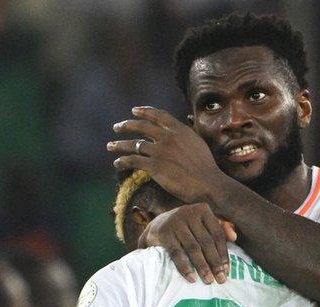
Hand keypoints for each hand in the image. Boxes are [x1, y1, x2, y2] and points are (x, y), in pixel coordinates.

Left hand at [108, 107, 231, 203]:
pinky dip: (123, 161)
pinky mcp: (154, 166)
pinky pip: (133, 161)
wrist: (208, 184)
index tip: (134, 110)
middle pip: (142, 126)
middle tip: (117, 127)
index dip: (144, 111)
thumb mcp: (197, 143)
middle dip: (127, 125)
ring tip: (110, 146)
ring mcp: (160, 151)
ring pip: (134, 144)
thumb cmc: (206, 168)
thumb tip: (179, 132)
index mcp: (180, 129)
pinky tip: (117, 163)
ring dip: (119, 145)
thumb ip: (185, 136)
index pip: (158, 115)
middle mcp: (168, 137)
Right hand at [139, 204, 237, 283]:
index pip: (217, 234)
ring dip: (202, 266)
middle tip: (221, 279)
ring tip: (208, 281)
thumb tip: (235, 237)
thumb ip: (221, 228)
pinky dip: (185, 267)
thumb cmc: (187, 227)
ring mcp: (175, 222)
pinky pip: (177, 253)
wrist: (158, 225)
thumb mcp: (203, 223)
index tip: (227, 270)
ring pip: (193, 248)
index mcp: (203, 209)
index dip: (223, 253)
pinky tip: (191, 278)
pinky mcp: (164, 233)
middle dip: (215, 263)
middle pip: (206, 242)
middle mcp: (189, 212)